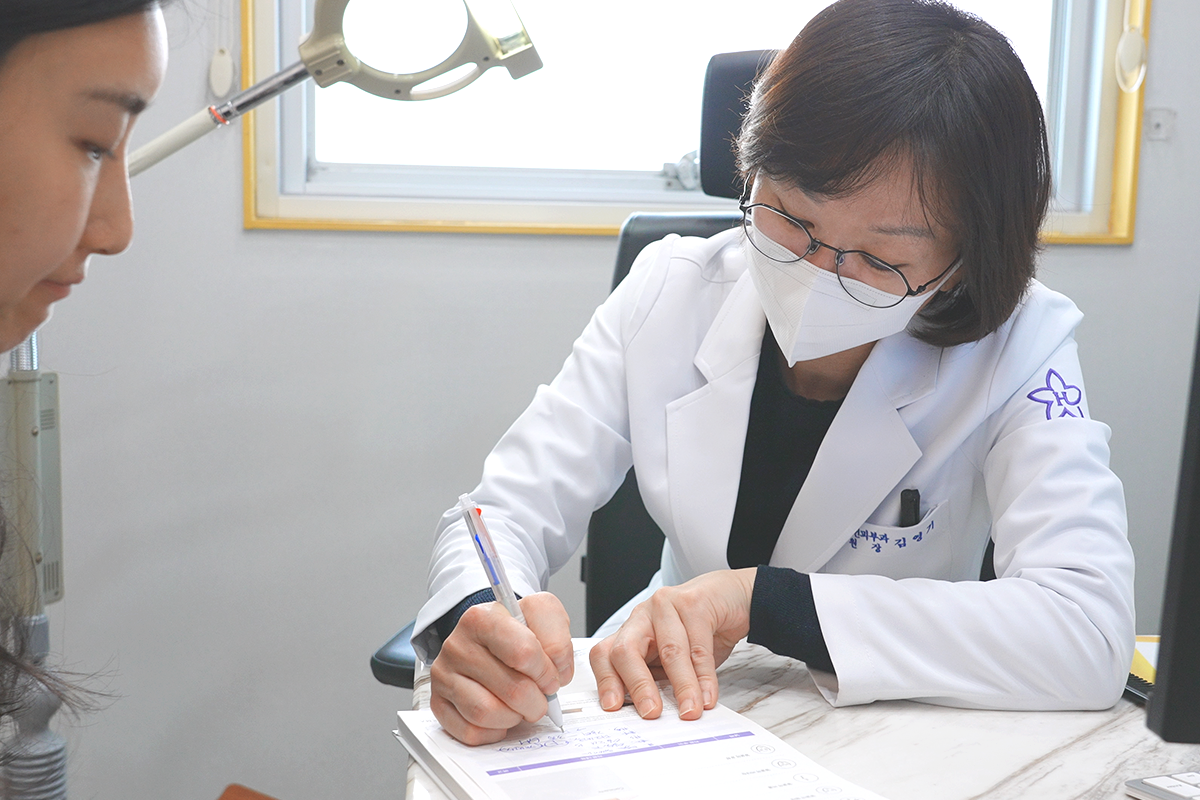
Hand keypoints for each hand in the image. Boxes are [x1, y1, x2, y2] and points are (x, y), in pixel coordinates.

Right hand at [430, 592, 573, 745]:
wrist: (488, 638)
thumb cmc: (516, 630)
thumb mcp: (542, 614)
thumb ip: (557, 636)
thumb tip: (556, 671)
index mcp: (482, 618)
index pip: (524, 653)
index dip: (546, 672)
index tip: (550, 675)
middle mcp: (457, 645)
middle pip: (511, 689)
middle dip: (537, 700)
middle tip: (540, 696)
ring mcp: (444, 676)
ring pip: (486, 713)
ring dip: (515, 717)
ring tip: (520, 706)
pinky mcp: (438, 703)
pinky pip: (470, 732)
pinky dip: (494, 731)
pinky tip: (501, 716)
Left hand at [589, 568, 755, 721]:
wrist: (731, 596)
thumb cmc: (697, 631)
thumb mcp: (670, 660)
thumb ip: (657, 679)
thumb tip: (649, 714)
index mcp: (630, 631)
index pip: (604, 655)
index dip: (606, 682)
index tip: (613, 707)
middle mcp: (642, 616)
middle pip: (627, 650)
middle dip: (638, 685)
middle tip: (651, 713)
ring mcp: (666, 605)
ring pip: (669, 651)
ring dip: (682, 686)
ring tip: (689, 711)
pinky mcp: (694, 602)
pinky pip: (698, 647)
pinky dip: (705, 677)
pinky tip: (708, 696)